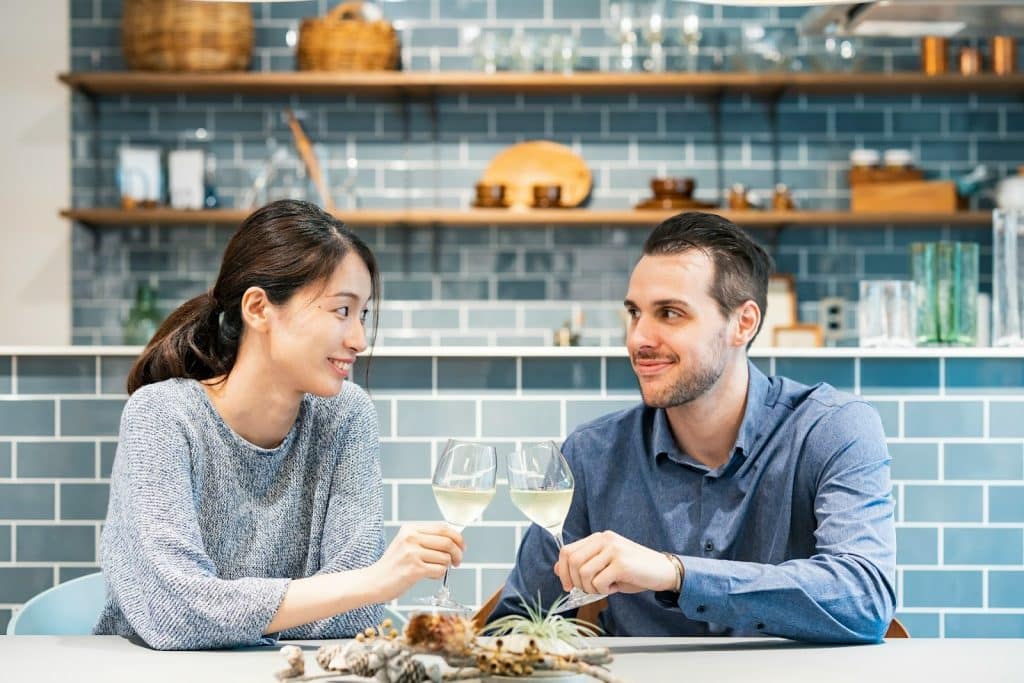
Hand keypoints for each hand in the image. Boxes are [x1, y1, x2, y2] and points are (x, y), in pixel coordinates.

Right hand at [371, 524, 464, 600]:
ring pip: (445, 557)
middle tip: (457, 561)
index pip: (444, 528)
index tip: (462, 547)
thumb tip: (455, 540)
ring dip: (445, 566)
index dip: (458, 537)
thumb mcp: (407, 543)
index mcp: (411, 528)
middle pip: (448, 541)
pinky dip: (438, 575)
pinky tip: (428, 576)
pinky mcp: (414, 569)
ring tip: (434, 570)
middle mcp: (411, 538)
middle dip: (458, 553)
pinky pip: (439, 570)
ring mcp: (412, 553)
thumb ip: (427, 539)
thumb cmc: (394, 565)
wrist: (374, 581)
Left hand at [554, 530, 678, 594]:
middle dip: (575, 582)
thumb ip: (583, 564)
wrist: (662, 571)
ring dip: (590, 588)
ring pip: (584, 573)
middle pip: (573, 561)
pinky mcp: (621, 563)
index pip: (567, 551)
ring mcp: (613, 550)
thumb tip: (558, 568)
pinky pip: (599, 581)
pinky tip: (614, 587)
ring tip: (604, 588)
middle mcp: (604, 539)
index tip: (568, 585)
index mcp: (598, 538)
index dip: (563, 571)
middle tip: (588, 590)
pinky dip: (603, 590)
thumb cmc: (634, 570)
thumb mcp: (605, 565)